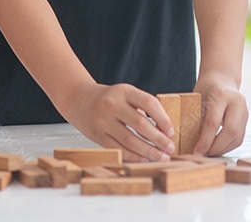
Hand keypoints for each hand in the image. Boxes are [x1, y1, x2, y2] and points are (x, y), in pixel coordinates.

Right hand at [60, 82, 175, 161]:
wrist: (79, 99)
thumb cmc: (109, 98)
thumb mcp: (126, 94)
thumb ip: (143, 107)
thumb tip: (165, 130)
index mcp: (124, 91)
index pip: (149, 103)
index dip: (163, 118)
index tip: (171, 131)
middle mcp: (112, 104)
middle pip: (140, 124)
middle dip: (158, 139)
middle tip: (170, 148)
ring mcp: (103, 121)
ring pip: (130, 139)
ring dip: (148, 150)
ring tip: (160, 156)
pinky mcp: (97, 135)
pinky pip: (118, 149)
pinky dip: (133, 156)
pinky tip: (144, 159)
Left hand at [191, 76, 247, 156]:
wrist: (222, 79)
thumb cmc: (206, 89)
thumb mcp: (198, 99)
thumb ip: (198, 118)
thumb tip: (193, 144)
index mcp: (222, 95)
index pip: (213, 122)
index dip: (205, 140)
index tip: (196, 152)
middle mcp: (237, 102)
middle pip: (230, 131)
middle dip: (216, 147)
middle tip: (204, 155)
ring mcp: (245, 111)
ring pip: (237, 137)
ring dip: (222, 149)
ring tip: (209, 153)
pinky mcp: (246, 119)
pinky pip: (239, 138)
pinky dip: (228, 146)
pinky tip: (217, 149)